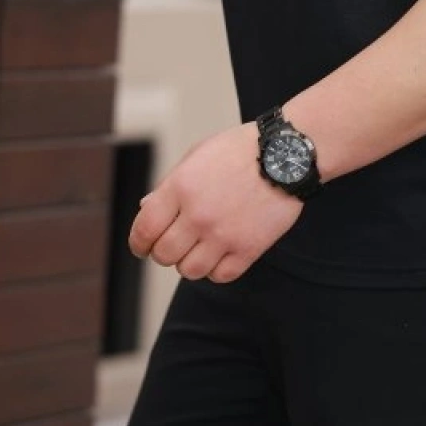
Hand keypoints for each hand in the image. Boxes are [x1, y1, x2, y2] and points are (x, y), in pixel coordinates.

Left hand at [128, 123, 303, 282]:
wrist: (286, 154)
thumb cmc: (240, 150)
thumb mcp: (198, 155)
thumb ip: (169, 185)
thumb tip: (145, 210)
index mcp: (181, 187)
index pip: (144, 230)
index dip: (139, 243)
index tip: (143, 246)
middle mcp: (198, 214)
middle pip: (164, 255)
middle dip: (164, 251)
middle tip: (176, 243)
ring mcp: (224, 234)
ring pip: (189, 271)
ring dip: (190, 262)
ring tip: (200, 247)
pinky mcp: (248, 248)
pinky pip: (220, 276)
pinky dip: (217, 269)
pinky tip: (221, 252)